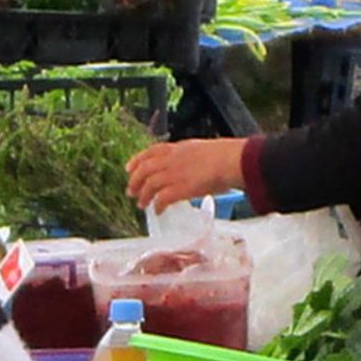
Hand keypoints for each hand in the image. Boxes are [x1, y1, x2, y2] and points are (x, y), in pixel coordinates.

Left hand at [127, 136, 246, 211]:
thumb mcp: (203, 151)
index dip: (137, 160)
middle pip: (145, 169)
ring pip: (150, 184)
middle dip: (135, 181)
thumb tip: (194, 169)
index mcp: (178, 149)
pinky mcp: (181, 188)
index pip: (151, 152)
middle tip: (131, 191)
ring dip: (143, 195)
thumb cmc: (225, 157)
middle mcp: (172, 160)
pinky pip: (162, 198)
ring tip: (141, 205)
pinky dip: (157, 205)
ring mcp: (175, 174)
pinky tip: (157, 211)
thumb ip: (192, 159)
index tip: (129, 168)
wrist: (230, 161)